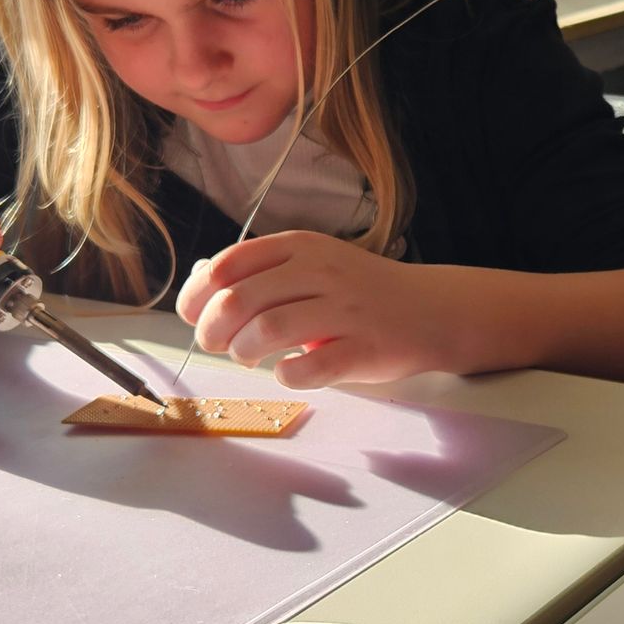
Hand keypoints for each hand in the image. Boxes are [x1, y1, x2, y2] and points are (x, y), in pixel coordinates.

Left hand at [178, 232, 451, 387]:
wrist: (432, 309)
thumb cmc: (361, 290)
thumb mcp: (313, 263)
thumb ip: (261, 271)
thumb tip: (199, 282)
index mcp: (301, 247)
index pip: (228, 265)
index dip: (197, 295)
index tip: (192, 316)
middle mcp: (321, 272)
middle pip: (239, 300)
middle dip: (212, 330)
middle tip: (215, 344)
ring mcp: (345, 310)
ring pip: (268, 331)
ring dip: (244, 352)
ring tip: (249, 358)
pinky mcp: (364, 349)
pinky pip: (310, 368)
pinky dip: (287, 376)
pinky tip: (288, 372)